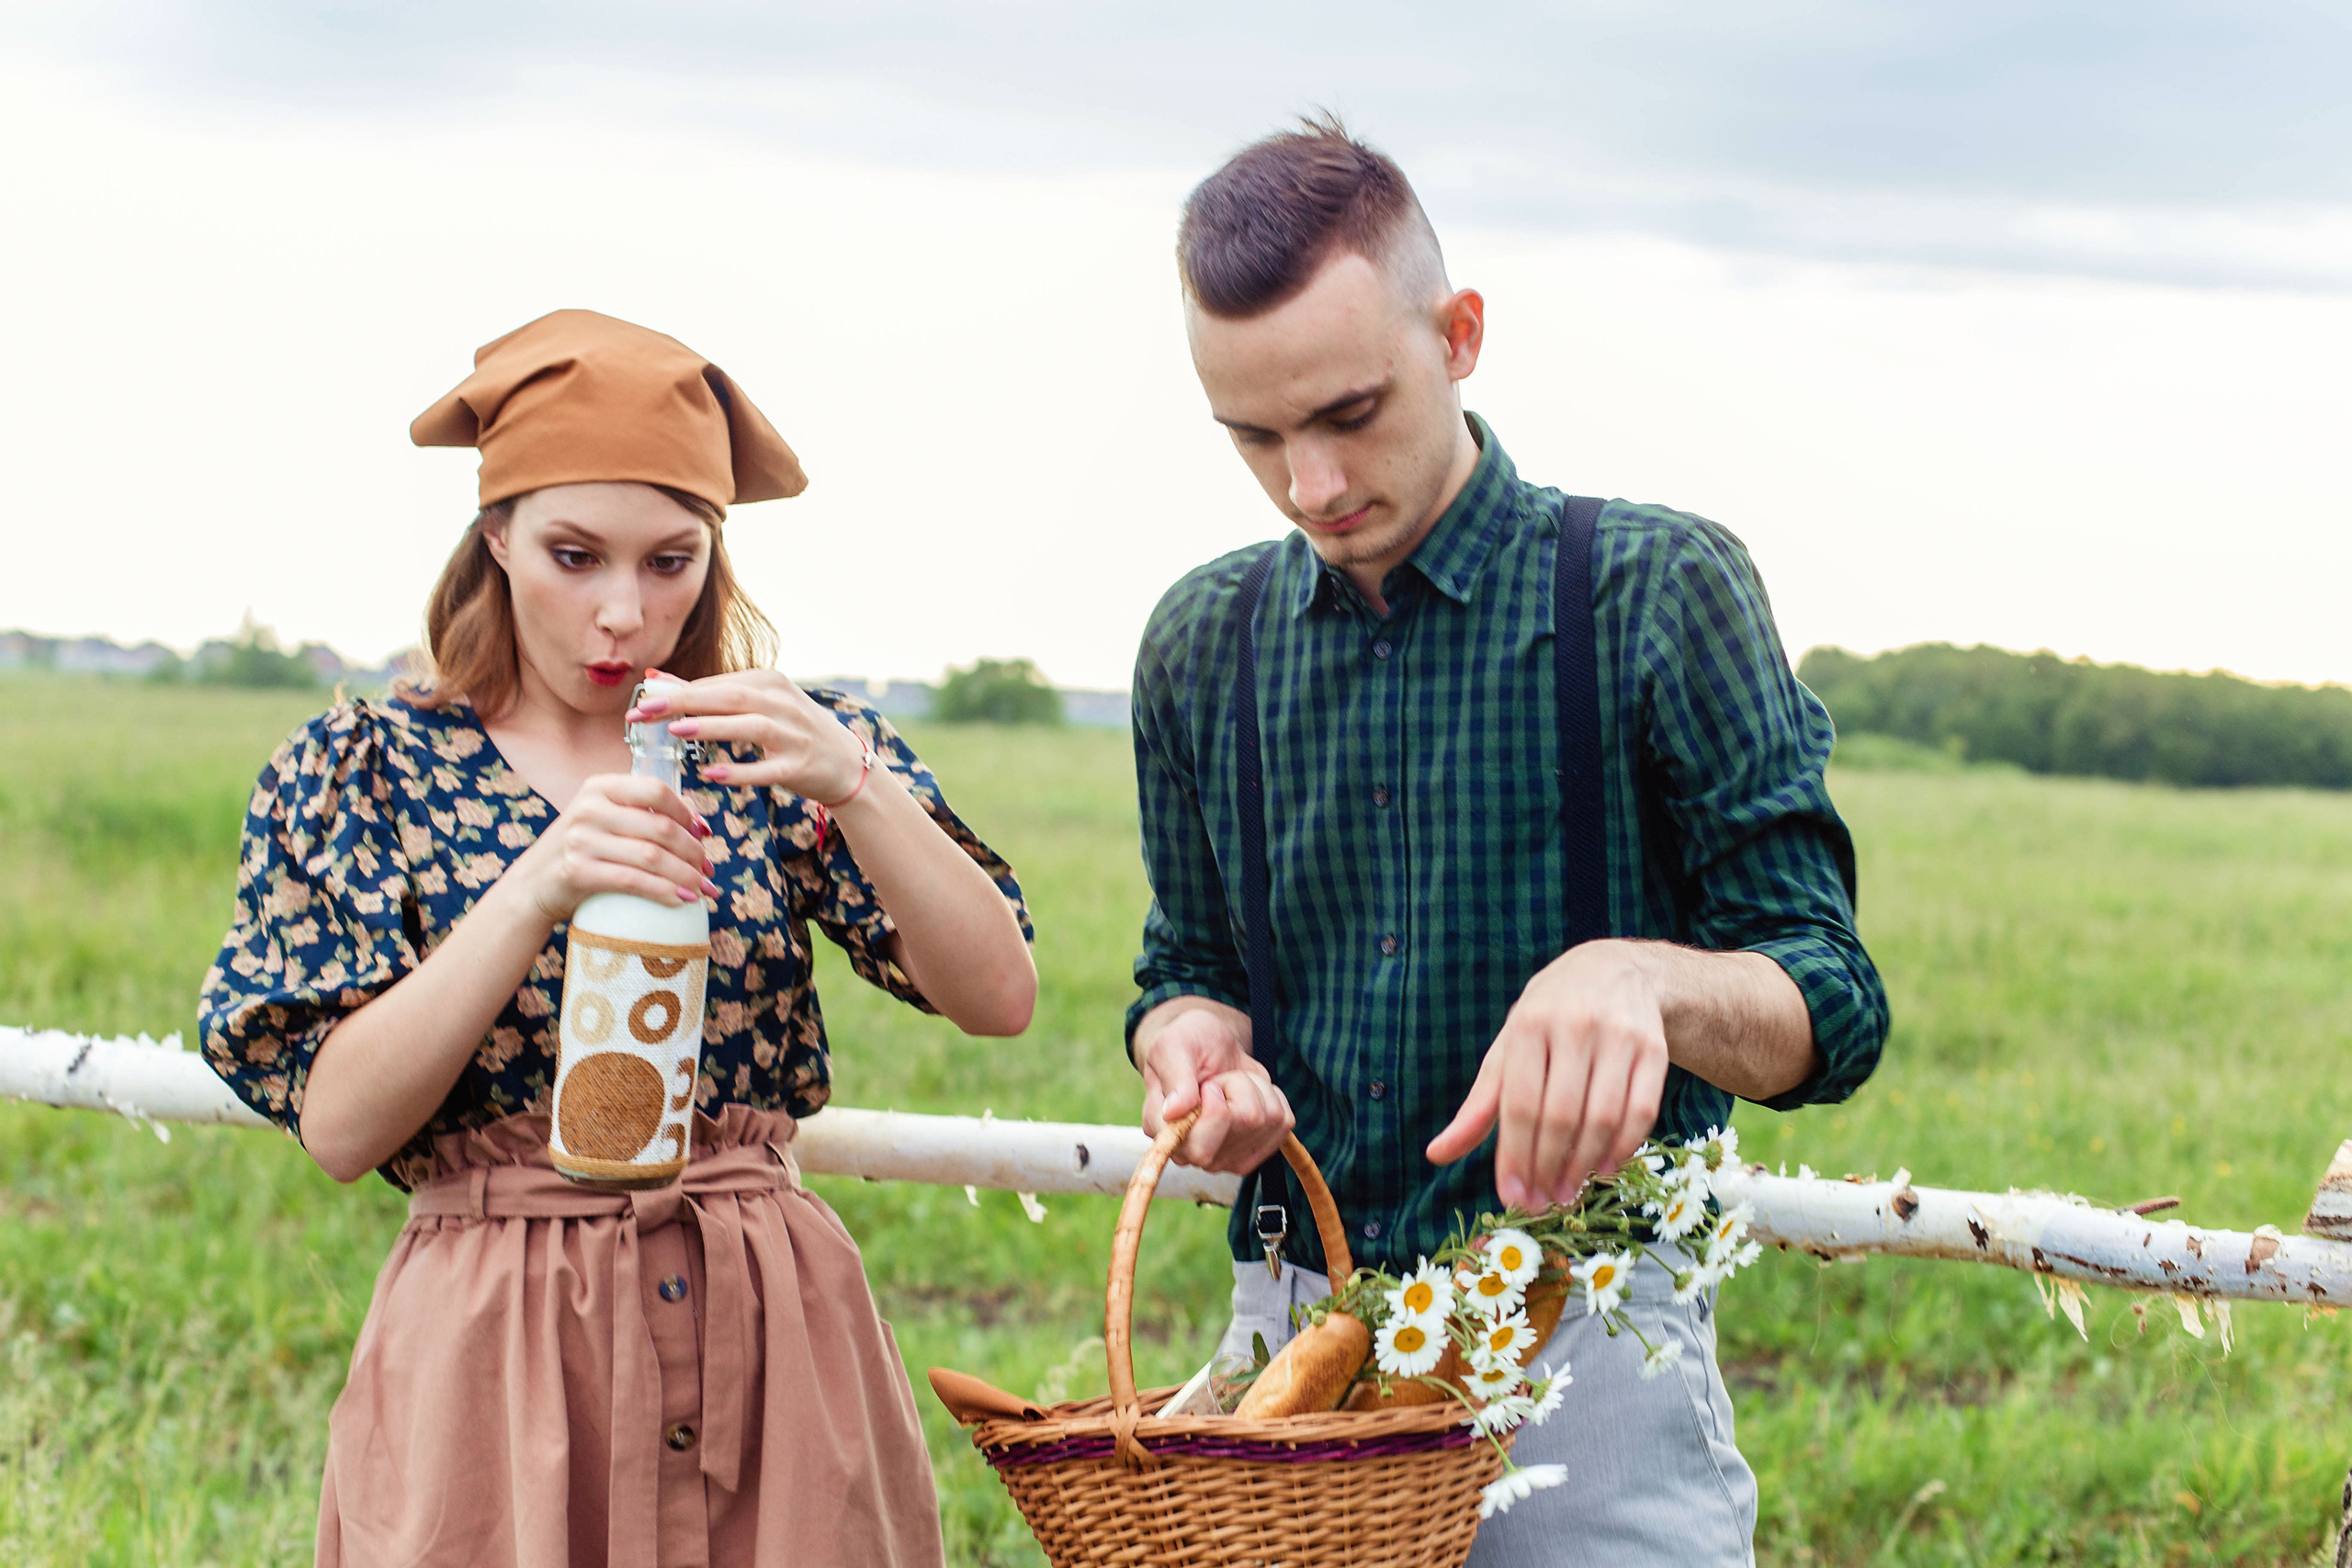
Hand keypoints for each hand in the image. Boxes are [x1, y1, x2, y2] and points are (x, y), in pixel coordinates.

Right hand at [505, 772, 714, 923]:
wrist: (534, 884)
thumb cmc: (585, 850)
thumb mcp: (607, 819)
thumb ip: (644, 814)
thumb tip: (701, 826)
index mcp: (600, 787)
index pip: (656, 790)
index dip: (687, 814)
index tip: (703, 835)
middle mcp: (588, 808)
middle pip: (660, 827)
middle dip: (693, 852)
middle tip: (708, 870)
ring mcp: (580, 839)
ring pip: (651, 857)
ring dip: (686, 876)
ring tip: (703, 889)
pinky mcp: (576, 871)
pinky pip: (633, 881)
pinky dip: (663, 892)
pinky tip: (681, 900)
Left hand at [636, 669, 869, 803]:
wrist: (846, 763)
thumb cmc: (791, 731)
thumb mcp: (757, 704)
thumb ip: (710, 694)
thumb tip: (658, 680)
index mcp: (770, 682)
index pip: (717, 684)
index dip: (676, 692)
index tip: (641, 702)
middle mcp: (783, 703)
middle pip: (729, 697)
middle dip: (683, 703)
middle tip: (644, 712)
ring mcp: (794, 735)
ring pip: (749, 727)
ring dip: (712, 728)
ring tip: (676, 731)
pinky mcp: (799, 765)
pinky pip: (766, 769)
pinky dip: (739, 771)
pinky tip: (711, 774)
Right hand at [1138, 1002, 1293, 1171]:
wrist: (1209, 1046)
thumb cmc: (1186, 1044)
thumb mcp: (1174, 1046)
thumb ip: (1174, 1077)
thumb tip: (1173, 1113)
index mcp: (1165, 1133)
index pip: (1200, 1148)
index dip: (1215, 1111)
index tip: (1209, 1084)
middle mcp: (1193, 1153)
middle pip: (1245, 1125)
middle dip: (1239, 1088)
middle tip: (1217, 1079)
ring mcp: (1226, 1156)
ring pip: (1266, 1119)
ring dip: (1253, 1086)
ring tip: (1229, 1080)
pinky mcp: (1255, 1148)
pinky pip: (1283, 1122)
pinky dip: (1271, 1096)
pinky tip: (1248, 1091)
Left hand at [1425, 939, 1668, 1209]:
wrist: (1614, 970)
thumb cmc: (1548, 1018)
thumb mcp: (1507, 1050)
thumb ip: (1478, 1106)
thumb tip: (1436, 1155)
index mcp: (1529, 1026)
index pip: (1520, 1104)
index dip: (1515, 1157)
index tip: (1511, 1197)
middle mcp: (1575, 1026)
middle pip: (1561, 1115)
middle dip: (1549, 1168)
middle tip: (1542, 1202)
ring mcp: (1620, 1036)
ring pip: (1604, 1117)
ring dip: (1584, 1164)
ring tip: (1568, 1192)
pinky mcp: (1654, 1048)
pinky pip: (1642, 1110)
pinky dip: (1623, 1147)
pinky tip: (1604, 1168)